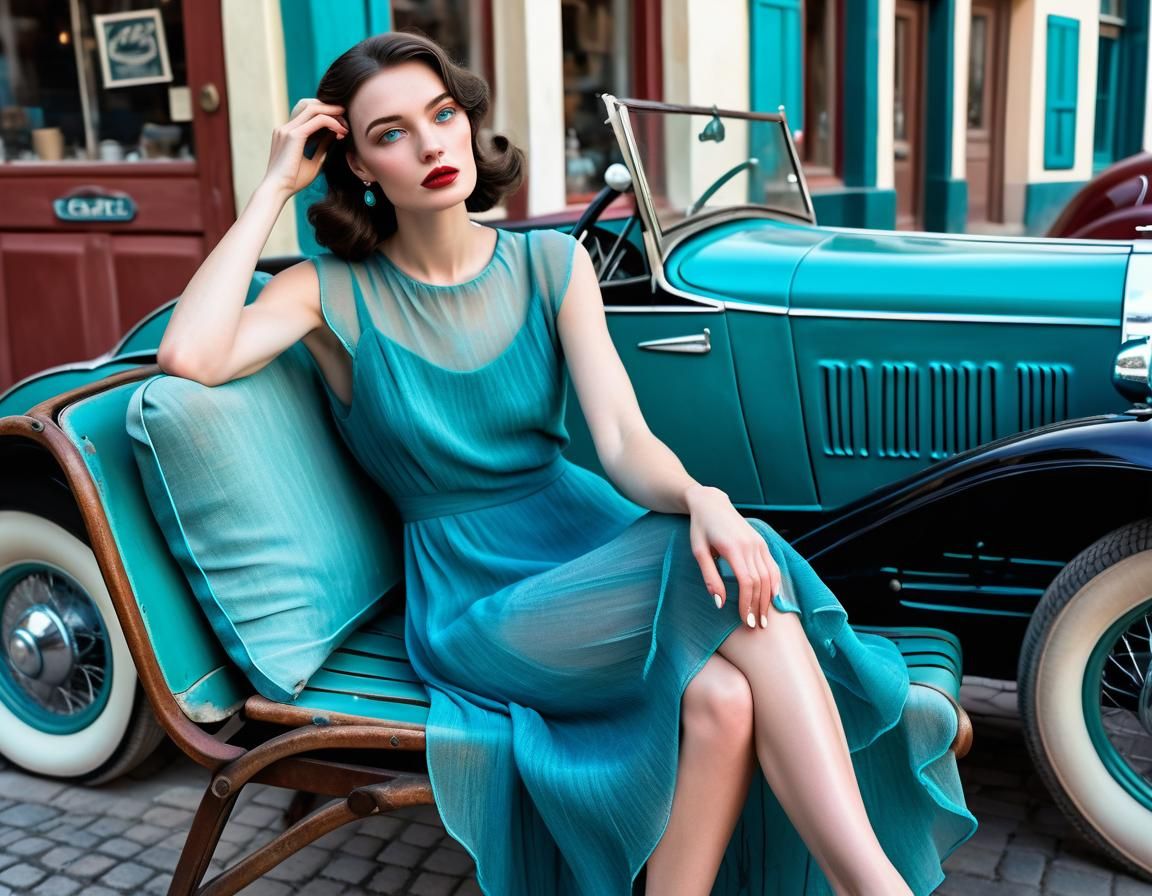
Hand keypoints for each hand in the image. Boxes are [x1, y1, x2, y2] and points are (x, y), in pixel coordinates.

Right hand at [263, 98, 348, 197]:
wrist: (278, 190)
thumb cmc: (293, 181)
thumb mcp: (313, 161)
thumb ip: (321, 147)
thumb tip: (334, 135)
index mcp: (286, 133)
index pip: (305, 112)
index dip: (324, 113)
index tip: (340, 124)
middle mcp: (285, 128)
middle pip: (309, 105)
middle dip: (329, 108)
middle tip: (346, 117)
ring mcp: (287, 129)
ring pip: (313, 108)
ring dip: (332, 112)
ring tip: (345, 122)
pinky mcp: (294, 135)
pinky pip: (317, 120)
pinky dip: (331, 122)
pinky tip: (341, 131)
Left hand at [687, 485, 782, 629]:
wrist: (711, 503)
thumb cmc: (700, 529)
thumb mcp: (699, 552)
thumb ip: (710, 577)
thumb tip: (720, 604)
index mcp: (733, 548)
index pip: (747, 582)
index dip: (748, 604)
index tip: (746, 621)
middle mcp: (750, 545)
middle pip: (760, 582)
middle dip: (759, 606)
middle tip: (756, 626)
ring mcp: (759, 543)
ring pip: (770, 576)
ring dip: (768, 598)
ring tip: (764, 617)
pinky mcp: (761, 542)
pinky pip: (773, 565)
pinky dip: (775, 583)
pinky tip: (773, 598)